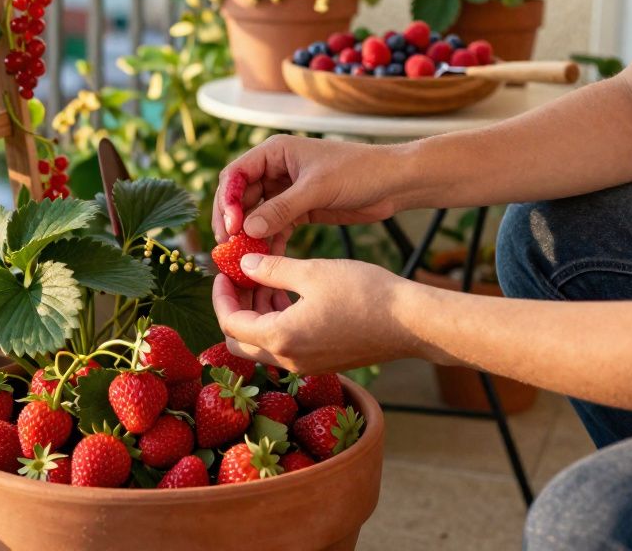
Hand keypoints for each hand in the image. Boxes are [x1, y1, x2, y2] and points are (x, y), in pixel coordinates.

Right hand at [211, 135, 402, 243]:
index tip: (231, 226)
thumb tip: (247, 229)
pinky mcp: (299, 210)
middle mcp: (275, 170)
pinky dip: (269, 241)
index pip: (236, 175)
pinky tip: (266, 258)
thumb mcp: (316, 188)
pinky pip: (275, 227)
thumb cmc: (357, 171)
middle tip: (228, 246)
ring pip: (256, 215)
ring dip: (249, 235)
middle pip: (241, 197)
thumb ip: (281, 209)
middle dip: (233, 221)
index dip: (228, 200)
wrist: (393, 183)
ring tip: (243, 257)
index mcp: (274, 153)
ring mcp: (286, 191)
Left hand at [211, 253, 423, 373]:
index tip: (223, 273)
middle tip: (239, 280)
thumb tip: (243, 265)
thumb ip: (271, 270)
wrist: (411, 322)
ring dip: (257, 315)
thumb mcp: (312, 272)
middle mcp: (289, 359)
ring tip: (266, 280)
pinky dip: (279, 323)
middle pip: (240, 342)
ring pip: (263, 345)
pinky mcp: (323, 362)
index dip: (221, 296)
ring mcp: (306, 365)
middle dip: (234, 310)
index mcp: (280, 338)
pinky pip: (287, 347)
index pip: (230, 323)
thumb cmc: (364, 293)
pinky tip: (290, 295)